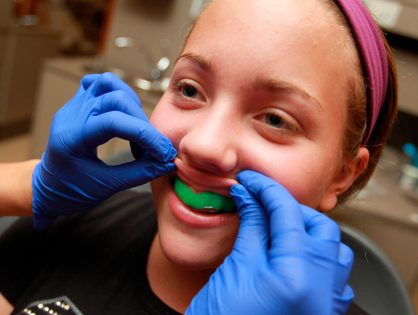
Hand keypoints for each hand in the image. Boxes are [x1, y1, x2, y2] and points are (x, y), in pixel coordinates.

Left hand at [32, 72, 175, 228]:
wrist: (47, 188)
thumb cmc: (70, 191)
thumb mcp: (106, 187)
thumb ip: (139, 173)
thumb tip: (167, 164)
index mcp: (71, 137)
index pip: (115, 122)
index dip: (146, 135)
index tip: (164, 153)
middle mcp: (71, 115)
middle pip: (116, 99)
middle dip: (142, 123)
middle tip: (153, 148)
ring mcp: (74, 106)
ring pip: (108, 84)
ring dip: (132, 104)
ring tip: (139, 130)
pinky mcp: (79, 104)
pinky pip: (99, 83)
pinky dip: (118, 93)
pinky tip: (125, 114)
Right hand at [187, 170, 353, 314]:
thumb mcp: (234, 270)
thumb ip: (250, 227)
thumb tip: (250, 196)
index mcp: (296, 277)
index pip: (288, 213)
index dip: (267, 189)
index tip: (251, 181)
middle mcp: (322, 290)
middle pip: (319, 227)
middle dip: (290, 209)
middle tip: (262, 205)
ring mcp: (326, 304)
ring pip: (332, 249)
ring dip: (307, 231)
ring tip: (278, 229)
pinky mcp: (322, 313)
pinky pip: (334, 275)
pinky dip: (316, 257)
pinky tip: (293, 256)